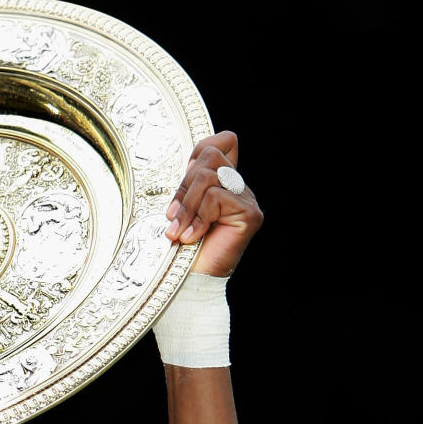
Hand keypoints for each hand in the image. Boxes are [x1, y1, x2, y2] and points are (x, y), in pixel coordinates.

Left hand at [164, 132, 262, 277]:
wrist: (191, 282)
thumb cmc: (182, 249)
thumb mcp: (181, 209)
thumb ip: (188, 185)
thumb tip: (187, 166)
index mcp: (224, 183)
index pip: (223, 140)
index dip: (199, 152)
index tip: (183, 184)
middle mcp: (239, 188)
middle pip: (210, 155)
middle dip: (184, 187)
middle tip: (173, 217)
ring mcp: (247, 200)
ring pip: (208, 176)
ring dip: (187, 206)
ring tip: (179, 232)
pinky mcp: (249, 214)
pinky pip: (216, 197)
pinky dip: (198, 218)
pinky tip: (193, 238)